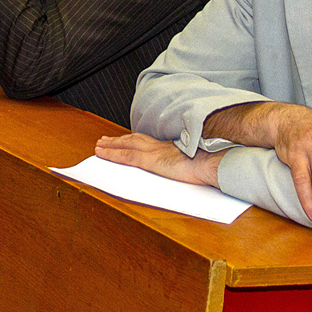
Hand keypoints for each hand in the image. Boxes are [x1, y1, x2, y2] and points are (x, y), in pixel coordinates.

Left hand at [95, 132, 223, 186]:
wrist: (213, 164)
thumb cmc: (210, 166)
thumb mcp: (198, 165)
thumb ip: (189, 166)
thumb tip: (191, 172)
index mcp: (172, 148)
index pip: (149, 142)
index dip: (134, 140)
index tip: (125, 140)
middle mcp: (161, 146)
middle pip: (134, 140)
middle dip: (118, 140)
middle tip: (104, 140)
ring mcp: (155, 152)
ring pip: (126, 145)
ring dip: (111, 145)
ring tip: (98, 146)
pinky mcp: (151, 161)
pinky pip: (126, 156)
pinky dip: (112, 154)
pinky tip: (102, 154)